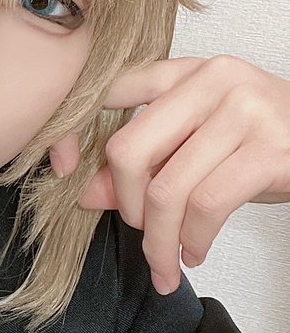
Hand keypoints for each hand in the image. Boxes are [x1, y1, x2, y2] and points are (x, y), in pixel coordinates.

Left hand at [48, 55, 289, 294]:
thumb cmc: (266, 144)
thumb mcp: (200, 147)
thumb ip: (148, 163)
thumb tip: (89, 193)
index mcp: (186, 72)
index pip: (110, 91)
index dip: (72, 132)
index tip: (61, 171)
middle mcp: (212, 81)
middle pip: (129, 150)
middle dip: (125, 206)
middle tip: (140, 233)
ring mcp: (243, 112)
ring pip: (167, 189)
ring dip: (160, 239)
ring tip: (168, 260)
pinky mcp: (269, 149)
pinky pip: (206, 205)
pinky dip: (193, 239)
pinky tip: (195, 251)